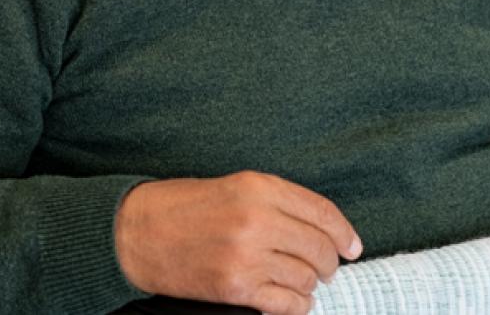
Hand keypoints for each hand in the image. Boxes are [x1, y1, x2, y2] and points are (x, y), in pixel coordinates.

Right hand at [114, 172, 361, 313]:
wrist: (137, 231)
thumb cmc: (184, 207)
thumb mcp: (234, 187)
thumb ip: (278, 203)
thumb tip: (328, 232)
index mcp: (257, 187)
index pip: (321, 212)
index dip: (344, 233)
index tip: (352, 246)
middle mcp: (256, 219)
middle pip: (319, 249)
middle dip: (327, 263)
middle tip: (321, 267)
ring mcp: (247, 256)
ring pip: (306, 279)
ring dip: (307, 284)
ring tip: (295, 280)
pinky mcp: (236, 288)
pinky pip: (288, 304)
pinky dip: (295, 305)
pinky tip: (287, 298)